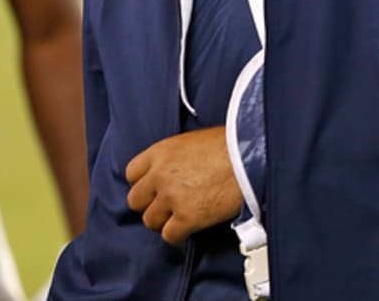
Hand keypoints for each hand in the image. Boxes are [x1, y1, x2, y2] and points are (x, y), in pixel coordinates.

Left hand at [125, 127, 242, 245]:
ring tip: (177, 219)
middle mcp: (159, 175)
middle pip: (136, 200)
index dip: (143, 184)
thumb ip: (173, 158)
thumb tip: (174, 171)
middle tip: (164, 207)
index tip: (152, 189)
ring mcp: (171, 197)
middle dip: (149, 205)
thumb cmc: (227, 145)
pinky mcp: (188, 217)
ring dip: (163, 222)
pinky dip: (177, 237)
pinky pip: (169, 236)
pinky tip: (187, 231)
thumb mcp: (190, 142)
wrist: (247, 158)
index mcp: (159, 152)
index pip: (132, 174)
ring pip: (150, 221)